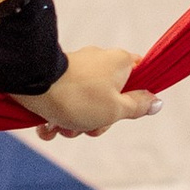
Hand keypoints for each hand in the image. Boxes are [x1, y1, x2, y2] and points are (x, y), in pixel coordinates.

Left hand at [16, 44, 158, 138]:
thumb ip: (138, 106)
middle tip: (89, 127)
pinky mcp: (57, 78)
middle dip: (98, 121)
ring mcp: (78, 70)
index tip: (128, 109)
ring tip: (62, 127)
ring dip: (75, 124)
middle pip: (111, 98)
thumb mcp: (115, 109)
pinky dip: (58, 117)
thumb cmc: (79, 98)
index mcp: (119, 63)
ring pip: (86, 104)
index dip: (138, 95)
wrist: (32, 85)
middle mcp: (100, 62)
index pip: (141, 73)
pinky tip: (47, 128)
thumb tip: (157, 101)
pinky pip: (66, 101)